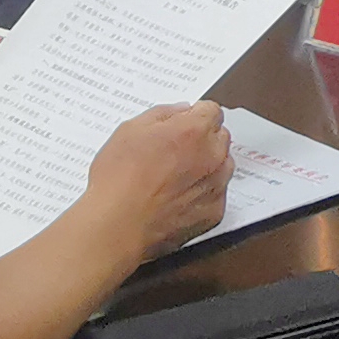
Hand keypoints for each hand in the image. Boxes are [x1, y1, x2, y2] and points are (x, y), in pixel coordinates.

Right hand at [87, 102, 233, 256]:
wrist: (117, 227)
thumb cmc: (119, 180)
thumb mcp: (130, 130)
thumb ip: (162, 114)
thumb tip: (180, 112)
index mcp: (194, 131)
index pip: (212, 111)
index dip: (195, 116)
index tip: (183, 124)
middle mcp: (213, 157)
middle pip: (220, 137)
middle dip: (202, 140)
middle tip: (174, 152)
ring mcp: (217, 186)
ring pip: (222, 166)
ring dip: (206, 166)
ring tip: (174, 178)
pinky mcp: (214, 213)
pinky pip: (216, 195)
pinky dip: (202, 194)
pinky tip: (176, 199)